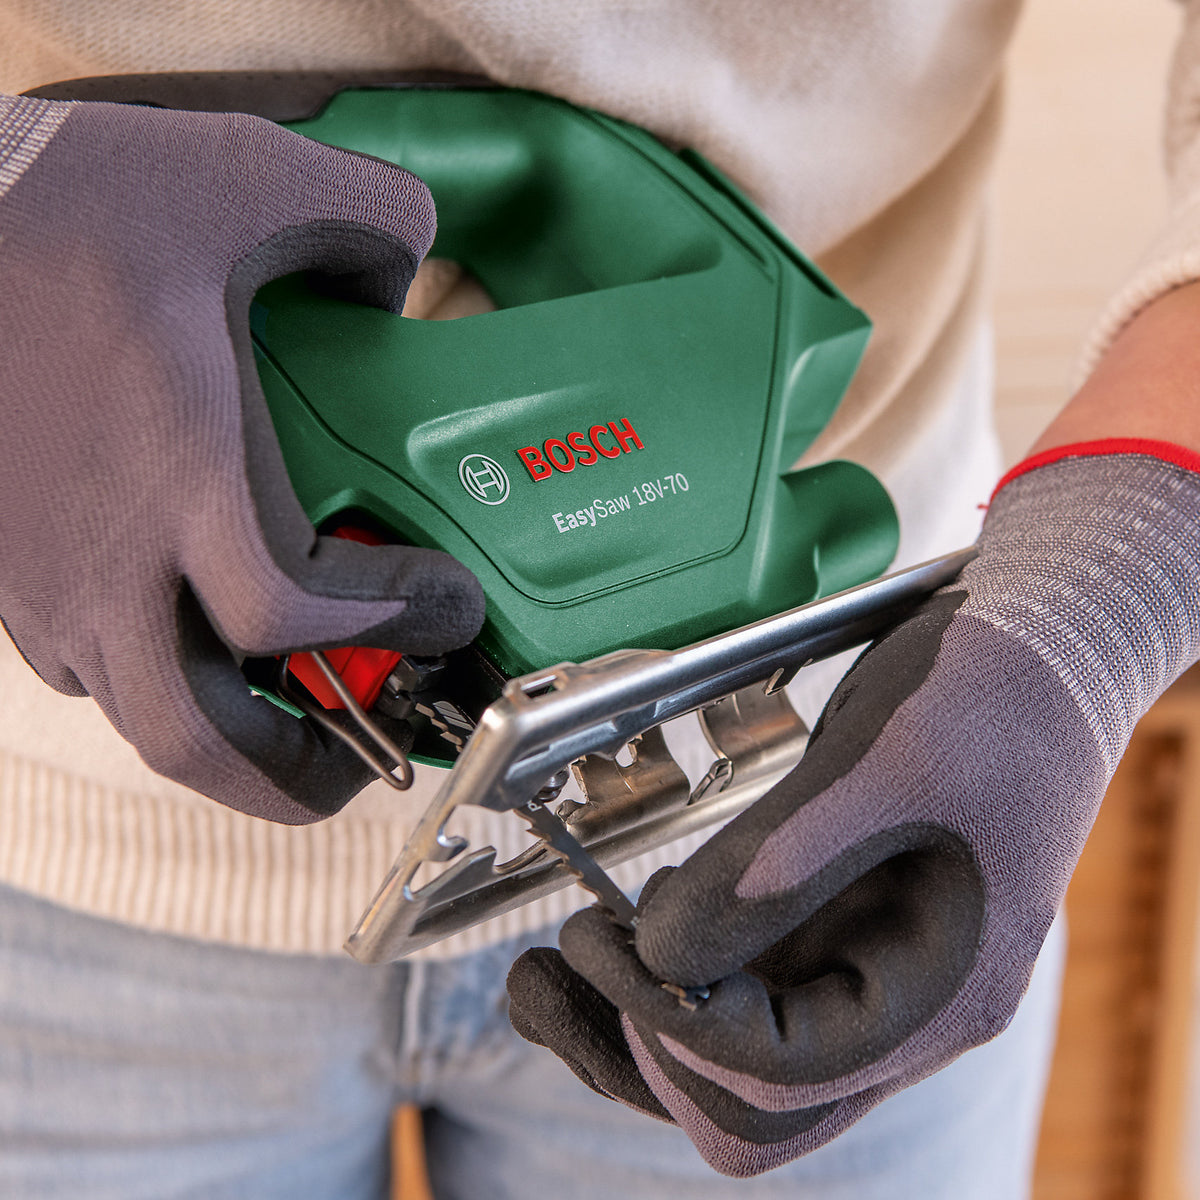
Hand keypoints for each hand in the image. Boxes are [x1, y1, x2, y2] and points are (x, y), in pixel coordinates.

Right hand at [0, 95, 483, 822]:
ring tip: (287, 718)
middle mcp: (101, 553)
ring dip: (222, 736)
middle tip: (357, 770)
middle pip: (192, 739)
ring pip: (134, 710)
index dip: (388, 627)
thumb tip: (403, 279)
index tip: (446, 604)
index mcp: (176, 477)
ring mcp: (37, 572)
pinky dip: (156, 677)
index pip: (290, 614)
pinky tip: (194, 633)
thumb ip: (364, 219)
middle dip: (288, 780)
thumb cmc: (58, 198)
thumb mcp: (242, 172)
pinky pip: (81, 662)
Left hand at [508, 443, 1199, 1175]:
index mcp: (936, 992)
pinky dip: (663, 972)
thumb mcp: (886, 768)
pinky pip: (734, 984)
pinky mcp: (827, 920)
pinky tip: (615, 928)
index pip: (779, 1074)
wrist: (1044, 644)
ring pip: (730, 1053)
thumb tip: (656, 950)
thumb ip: (774, 868)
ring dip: (634, 1021)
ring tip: (549, 968)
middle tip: (563, 965)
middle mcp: (896, 1002)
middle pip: (747, 1098)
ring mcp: (860, 964)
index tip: (605, 946)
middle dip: (640, 1046)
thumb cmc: (994, 697)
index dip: (674, 1021)